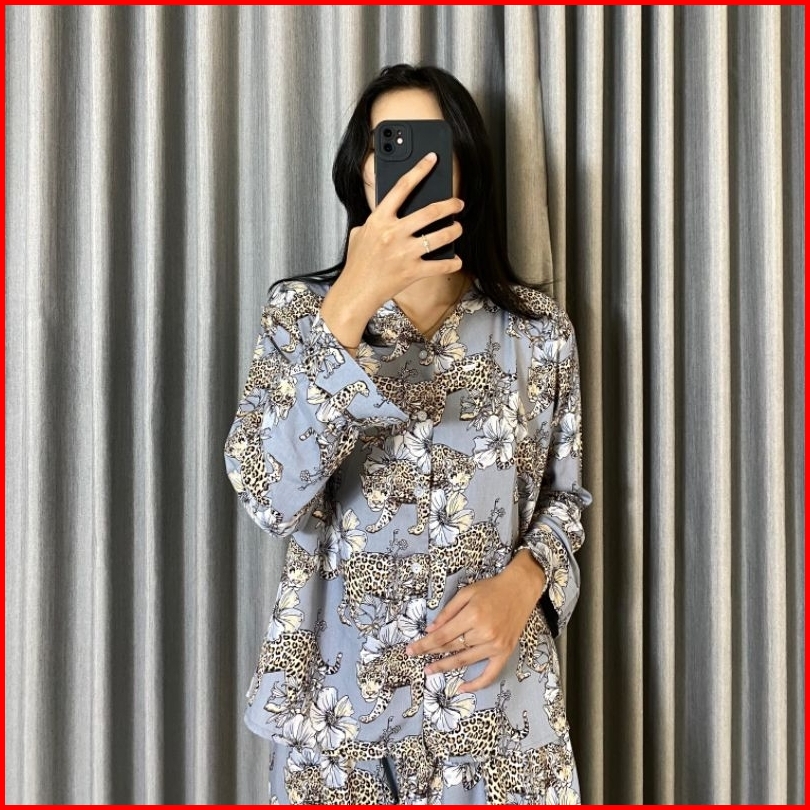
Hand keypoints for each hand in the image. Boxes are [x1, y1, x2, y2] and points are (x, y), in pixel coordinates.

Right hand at [320, 153, 464, 346]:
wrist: (355, 292)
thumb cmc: (357, 264)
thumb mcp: (360, 234)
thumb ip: (374, 221)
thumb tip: (387, 212)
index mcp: (380, 219)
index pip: (402, 187)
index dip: (419, 169)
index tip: (431, 159)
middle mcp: (394, 233)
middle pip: (430, 211)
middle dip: (450, 205)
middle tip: (458, 203)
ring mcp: (404, 253)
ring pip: (441, 236)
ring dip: (454, 231)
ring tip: (458, 228)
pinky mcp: (413, 272)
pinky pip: (440, 265)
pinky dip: (452, 262)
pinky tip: (456, 260)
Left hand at [405, 550, 545, 691]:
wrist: (520, 589)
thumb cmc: (492, 588)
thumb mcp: (466, 593)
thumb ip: (448, 612)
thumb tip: (430, 630)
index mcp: (472, 615)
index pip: (442, 635)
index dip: (425, 644)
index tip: (410, 650)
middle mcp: (484, 633)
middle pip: (451, 647)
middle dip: (431, 653)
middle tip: (415, 658)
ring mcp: (496, 645)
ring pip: (465, 660)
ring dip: (445, 666)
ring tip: (430, 670)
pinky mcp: (505, 652)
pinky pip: (490, 674)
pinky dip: (476, 684)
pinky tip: (462, 687)